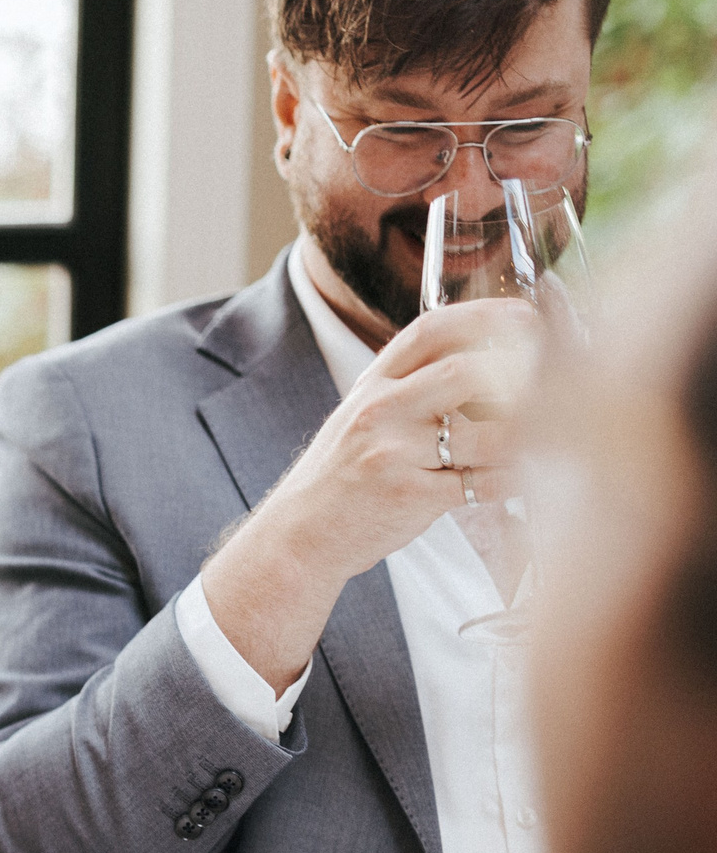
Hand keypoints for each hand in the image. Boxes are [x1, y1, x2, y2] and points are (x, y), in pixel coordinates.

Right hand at [203, 296, 539, 688]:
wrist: (299, 536)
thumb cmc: (341, 479)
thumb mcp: (361, 418)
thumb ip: (412, 390)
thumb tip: (488, 366)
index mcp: (372, 385)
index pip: (431, 330)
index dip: (485, 316)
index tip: (526, 315)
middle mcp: (379, 412)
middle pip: (465, 372)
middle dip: (520, 374)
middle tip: (553, 381)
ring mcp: (392, 454)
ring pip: (484, 433)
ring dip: (525, 437)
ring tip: (545, 438)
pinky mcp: (409, 496)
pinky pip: (481, 482)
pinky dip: (513, 479)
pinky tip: (525, 477)